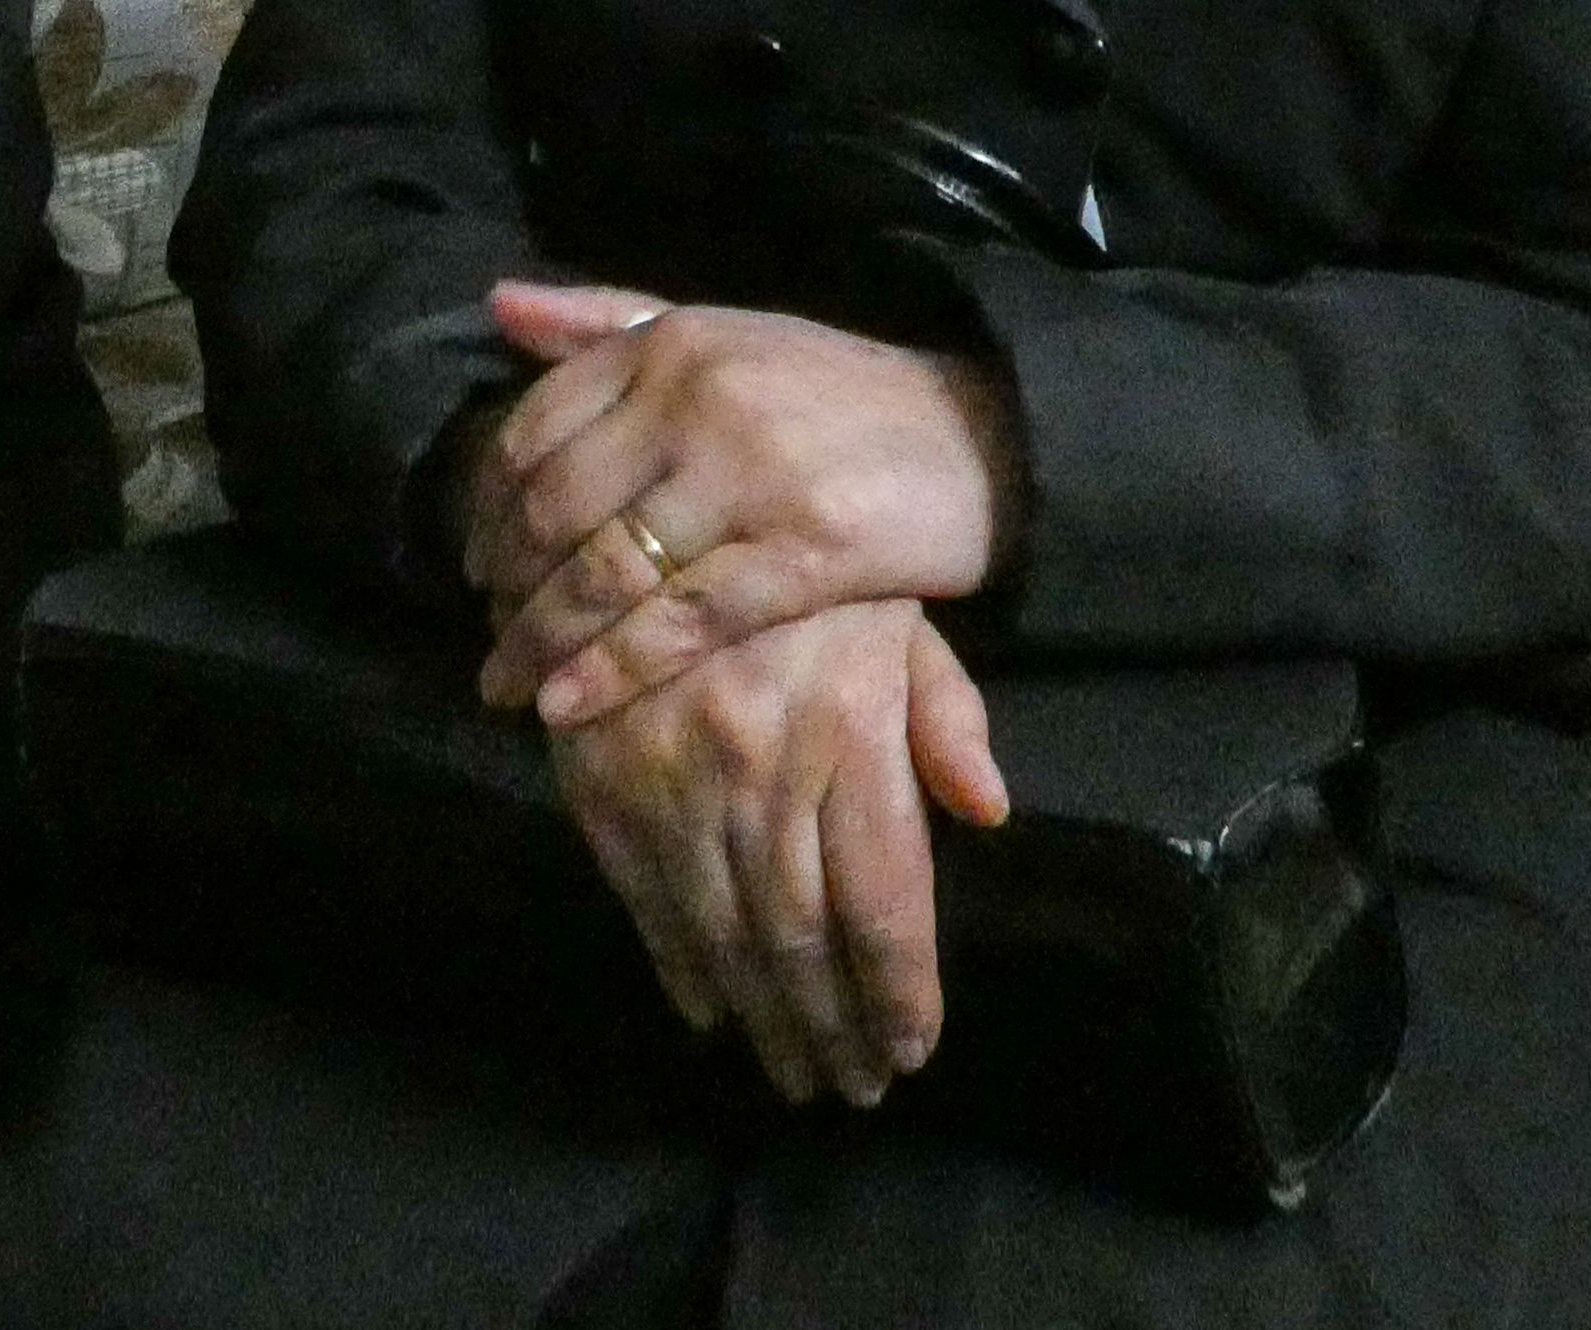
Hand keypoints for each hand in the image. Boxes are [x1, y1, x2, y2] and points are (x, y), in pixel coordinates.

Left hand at [463, 283, 1018, 725]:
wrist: (977, 435)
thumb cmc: (835, 391)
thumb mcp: (723, 333)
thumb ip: (608, 320)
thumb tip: (496, 304)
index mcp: (673, 344)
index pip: (538, 427)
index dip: (488, 505)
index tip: (472, 560)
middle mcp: (701, 400)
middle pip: (559, 507)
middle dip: (506, 584)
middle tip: (483, 636)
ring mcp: (751, 477)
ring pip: (609, 571)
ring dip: (541, 638)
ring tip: (506, 683)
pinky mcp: (802, 552)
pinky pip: (682, 620)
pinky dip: (614, 668)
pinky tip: (571, 703)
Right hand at [549, 599, 1009, 1106]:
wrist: (647, 504)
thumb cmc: (799, 564)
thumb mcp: (895, 608)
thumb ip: (944, 710)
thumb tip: (989, 813)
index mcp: (849, 726)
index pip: (883, 898)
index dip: (899, 990)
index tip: (914, 1049)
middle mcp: (763, 764)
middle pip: (804, 933)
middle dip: (833, 1025)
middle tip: (853, 1086)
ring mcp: (674, 774)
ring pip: (727, 929)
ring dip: (764, 1015)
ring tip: (794, 1071)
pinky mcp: (600, 776)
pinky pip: (643, 895)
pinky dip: (678, 963)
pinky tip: (708, 1010)